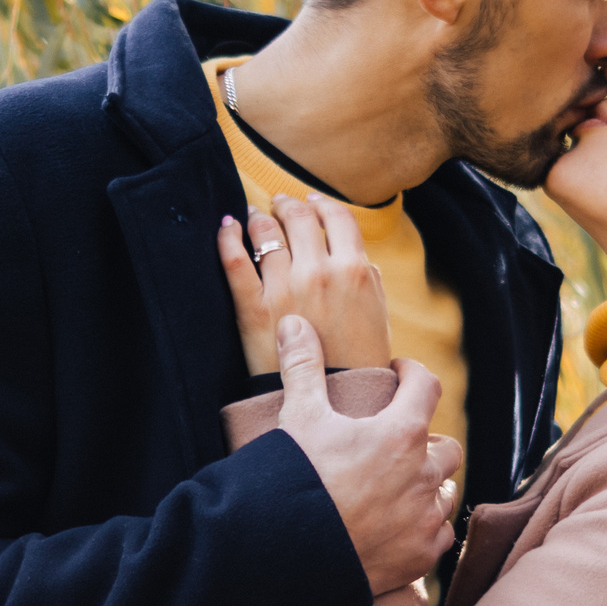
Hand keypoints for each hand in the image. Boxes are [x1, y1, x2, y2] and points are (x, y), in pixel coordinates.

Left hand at [216, 194, 392, 377]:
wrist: (333, 403)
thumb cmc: (359, 364)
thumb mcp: (379, 317)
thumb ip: (371, 281)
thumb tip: (360, 257)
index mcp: (355, 271)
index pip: (337, 218)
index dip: (323, 204)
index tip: (312, 202)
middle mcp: (320, 272)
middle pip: (299, 218)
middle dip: (288, 205)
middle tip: (280, 203)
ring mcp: (285, 288)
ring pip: (266, 232)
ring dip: (259, 217)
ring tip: (254, 216)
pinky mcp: (254, 308)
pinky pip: (235, 261)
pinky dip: (227, 237)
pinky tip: (226, 226)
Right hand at [269, 317, 461, 597]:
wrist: (290, 553)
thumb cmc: (298, 479)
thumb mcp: (299, 416)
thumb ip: (302, 366)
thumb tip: (294, 322)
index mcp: (402, 433)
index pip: (427, 386)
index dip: (414, 373)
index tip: (400, 373)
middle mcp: (424, 474)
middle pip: (447, 445)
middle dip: (427, 439)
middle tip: (398, 440)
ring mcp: (426, 517)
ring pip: (446, 490)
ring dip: (430, 484)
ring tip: (402, 484)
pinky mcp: (422, 555)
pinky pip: (441, 533)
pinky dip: (427, 526)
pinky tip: (404, 525)